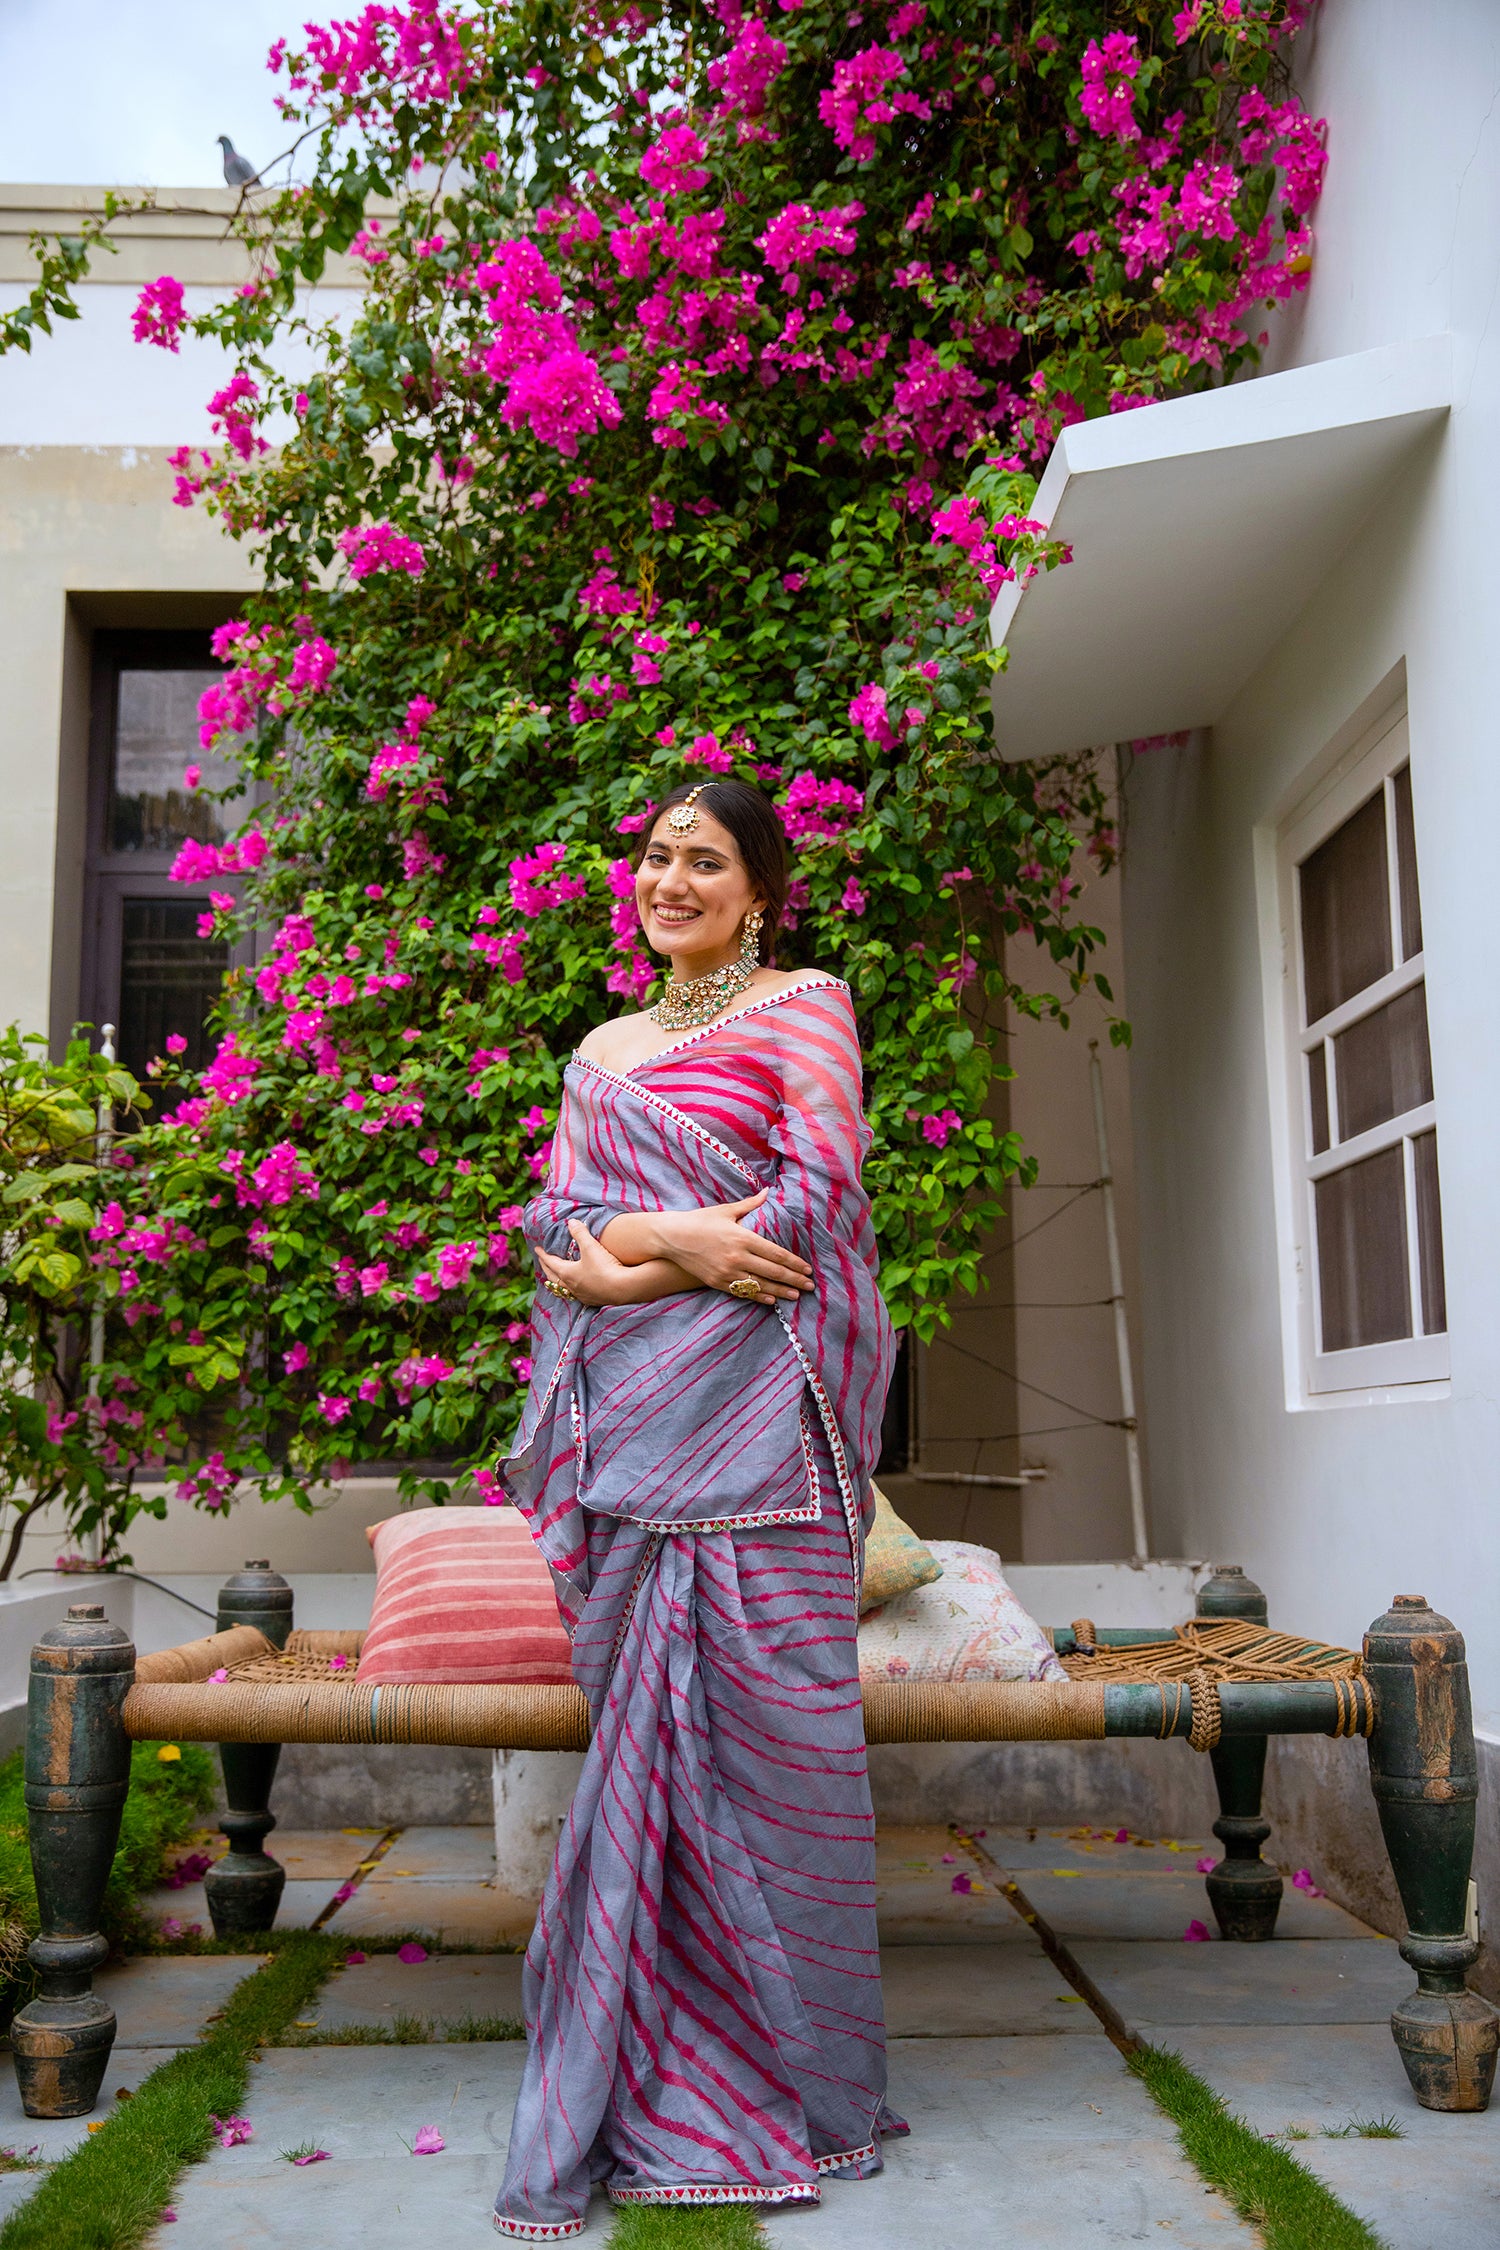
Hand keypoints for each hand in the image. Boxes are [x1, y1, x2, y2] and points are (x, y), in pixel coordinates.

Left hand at [536, 1222, 640, 1307]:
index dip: (543, 1255)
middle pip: (554, 1277)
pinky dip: (572, 1290)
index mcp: (567, 1273)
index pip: (551, 1262)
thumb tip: (571, 1222)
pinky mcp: (593, 1300)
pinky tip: (577, 1289)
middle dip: (546, 1268)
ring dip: (558, 1282)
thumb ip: (580, 1233)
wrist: (623, 1288)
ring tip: (557, 1278)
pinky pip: (576, 1295)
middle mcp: (571, 1286)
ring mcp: (582, 1295)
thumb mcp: (591, 1246)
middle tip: (542, 1262)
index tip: (537, 1249)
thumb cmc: (604, 1267)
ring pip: (564, 1289)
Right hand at [650, 1191, 812, 1304]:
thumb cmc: (700, 1220)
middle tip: (810, 1285)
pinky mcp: (717, 1282)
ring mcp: (727, 1271)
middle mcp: (737, 1256)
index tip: (807, 1268)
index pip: (776, 1253)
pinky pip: (743, 1292)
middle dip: (794, 1279)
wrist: (671, 1237)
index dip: (794, 1263)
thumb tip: (768, 1192)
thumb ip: (750, 1204)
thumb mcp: (726, 1210)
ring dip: (781, 1291)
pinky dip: (759, 1297)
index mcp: (743, 1237)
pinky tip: (772, 1300)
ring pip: (760, 1285)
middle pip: (773, 1271)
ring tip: (796, 1295)